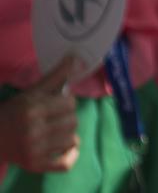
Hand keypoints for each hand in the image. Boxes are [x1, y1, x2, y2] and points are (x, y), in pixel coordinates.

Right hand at [0, 57, 79, 172]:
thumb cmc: (14, 112)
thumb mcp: (31, 92)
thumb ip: (55, 76)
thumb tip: (75, 58)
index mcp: (32, 110)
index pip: (70, 104)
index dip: (68, 102)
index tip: (59, 103)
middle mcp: (33, 131)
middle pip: (73, 121)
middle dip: (68, 117)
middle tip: (57, 118)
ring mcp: (34, 151)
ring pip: (72, 140)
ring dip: (68, 135)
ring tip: (56, 131)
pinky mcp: (35, 166)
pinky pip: (66, 164)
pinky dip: (71, 156)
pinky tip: (65, 148)